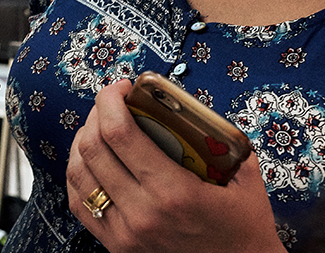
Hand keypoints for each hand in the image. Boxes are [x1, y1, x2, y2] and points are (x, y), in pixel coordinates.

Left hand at [66, 79, 283, 252]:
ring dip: (82, 140)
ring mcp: (124, 231)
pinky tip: (90, 160)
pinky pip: (79, 202)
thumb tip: (199, 110)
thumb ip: (225, 142)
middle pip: (92, 146)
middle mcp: (142, 212)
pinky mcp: (116, 244)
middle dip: (96, 113)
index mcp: (173, 193)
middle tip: (111, 103)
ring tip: (98, 127)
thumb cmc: (245, 235)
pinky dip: (78, 173)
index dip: (110, 99)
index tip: (121, 87)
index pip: (119, 132)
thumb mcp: (247, 183)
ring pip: (78, 172)